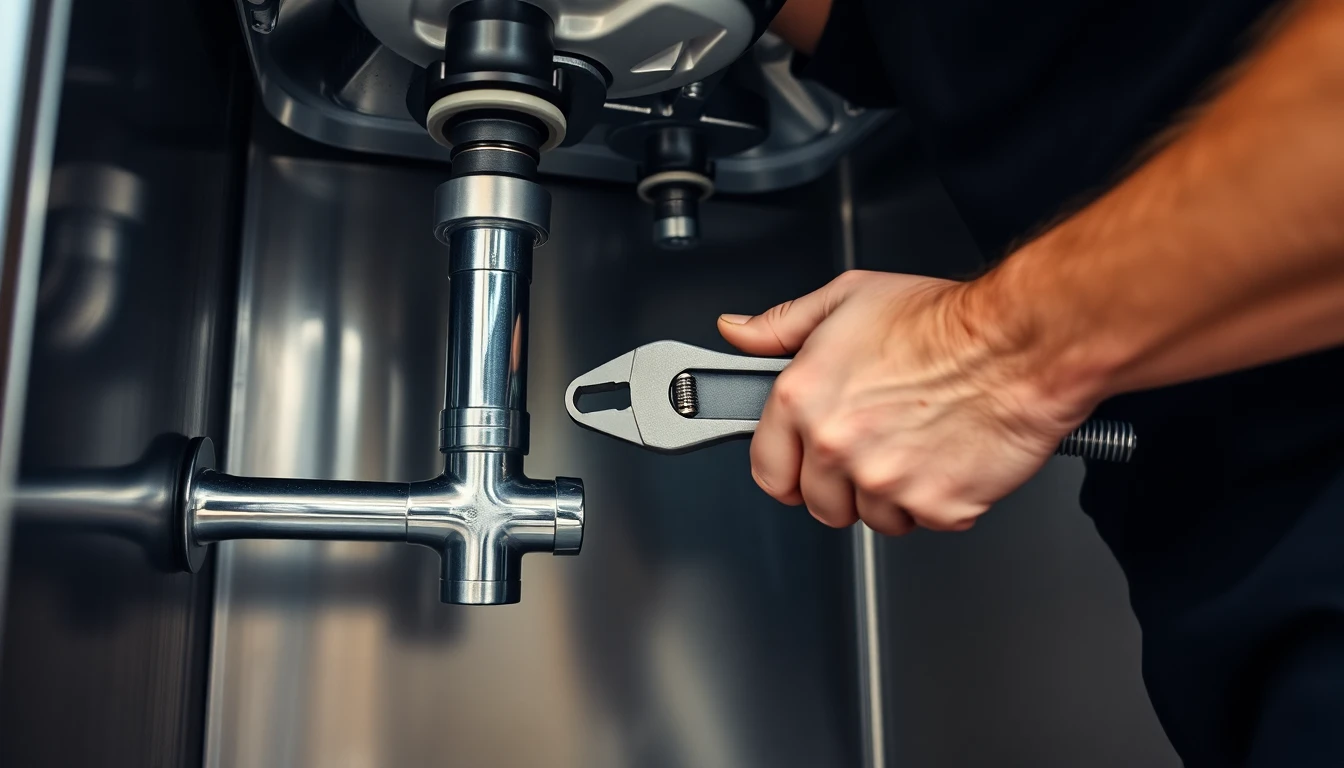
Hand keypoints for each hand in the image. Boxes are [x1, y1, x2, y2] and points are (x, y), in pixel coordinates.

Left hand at [717, 270, 1092, 534]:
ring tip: (917, 442)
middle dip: (842, 484)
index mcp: (802, 399)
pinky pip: (924, 520)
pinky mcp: (935, 506)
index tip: (803, 464)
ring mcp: (884, 481)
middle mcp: (835, 444)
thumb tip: (739, 333)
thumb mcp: (847, 299)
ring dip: (890, 492)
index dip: (787, 468)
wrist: (1020, 343)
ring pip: (872, 517)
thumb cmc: (943, 321)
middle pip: (818, 503)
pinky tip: (947, 455)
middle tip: (876, 445)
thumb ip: (782, 325)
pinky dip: (938, 498)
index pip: (767, 469)